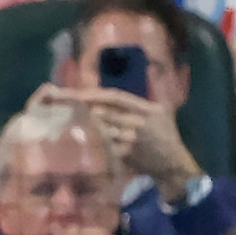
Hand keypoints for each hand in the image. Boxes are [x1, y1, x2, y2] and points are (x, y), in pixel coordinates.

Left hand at [57, 87, 200, 193]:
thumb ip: (156, 89)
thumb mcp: (164, 110)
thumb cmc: (166, 134)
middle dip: (85, 109)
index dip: (98, 94)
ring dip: (86, 124)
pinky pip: (104, 146)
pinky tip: (79, 138)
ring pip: (102, 130)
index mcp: (147, 109)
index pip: (118, 98)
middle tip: (65, 105)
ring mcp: (130, 140)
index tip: (80, 92)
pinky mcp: (124, 155)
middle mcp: (138, 123)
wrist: (171, 163)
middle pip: (105, 113)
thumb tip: (150, 69)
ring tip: (68, 118)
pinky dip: (93, 141)